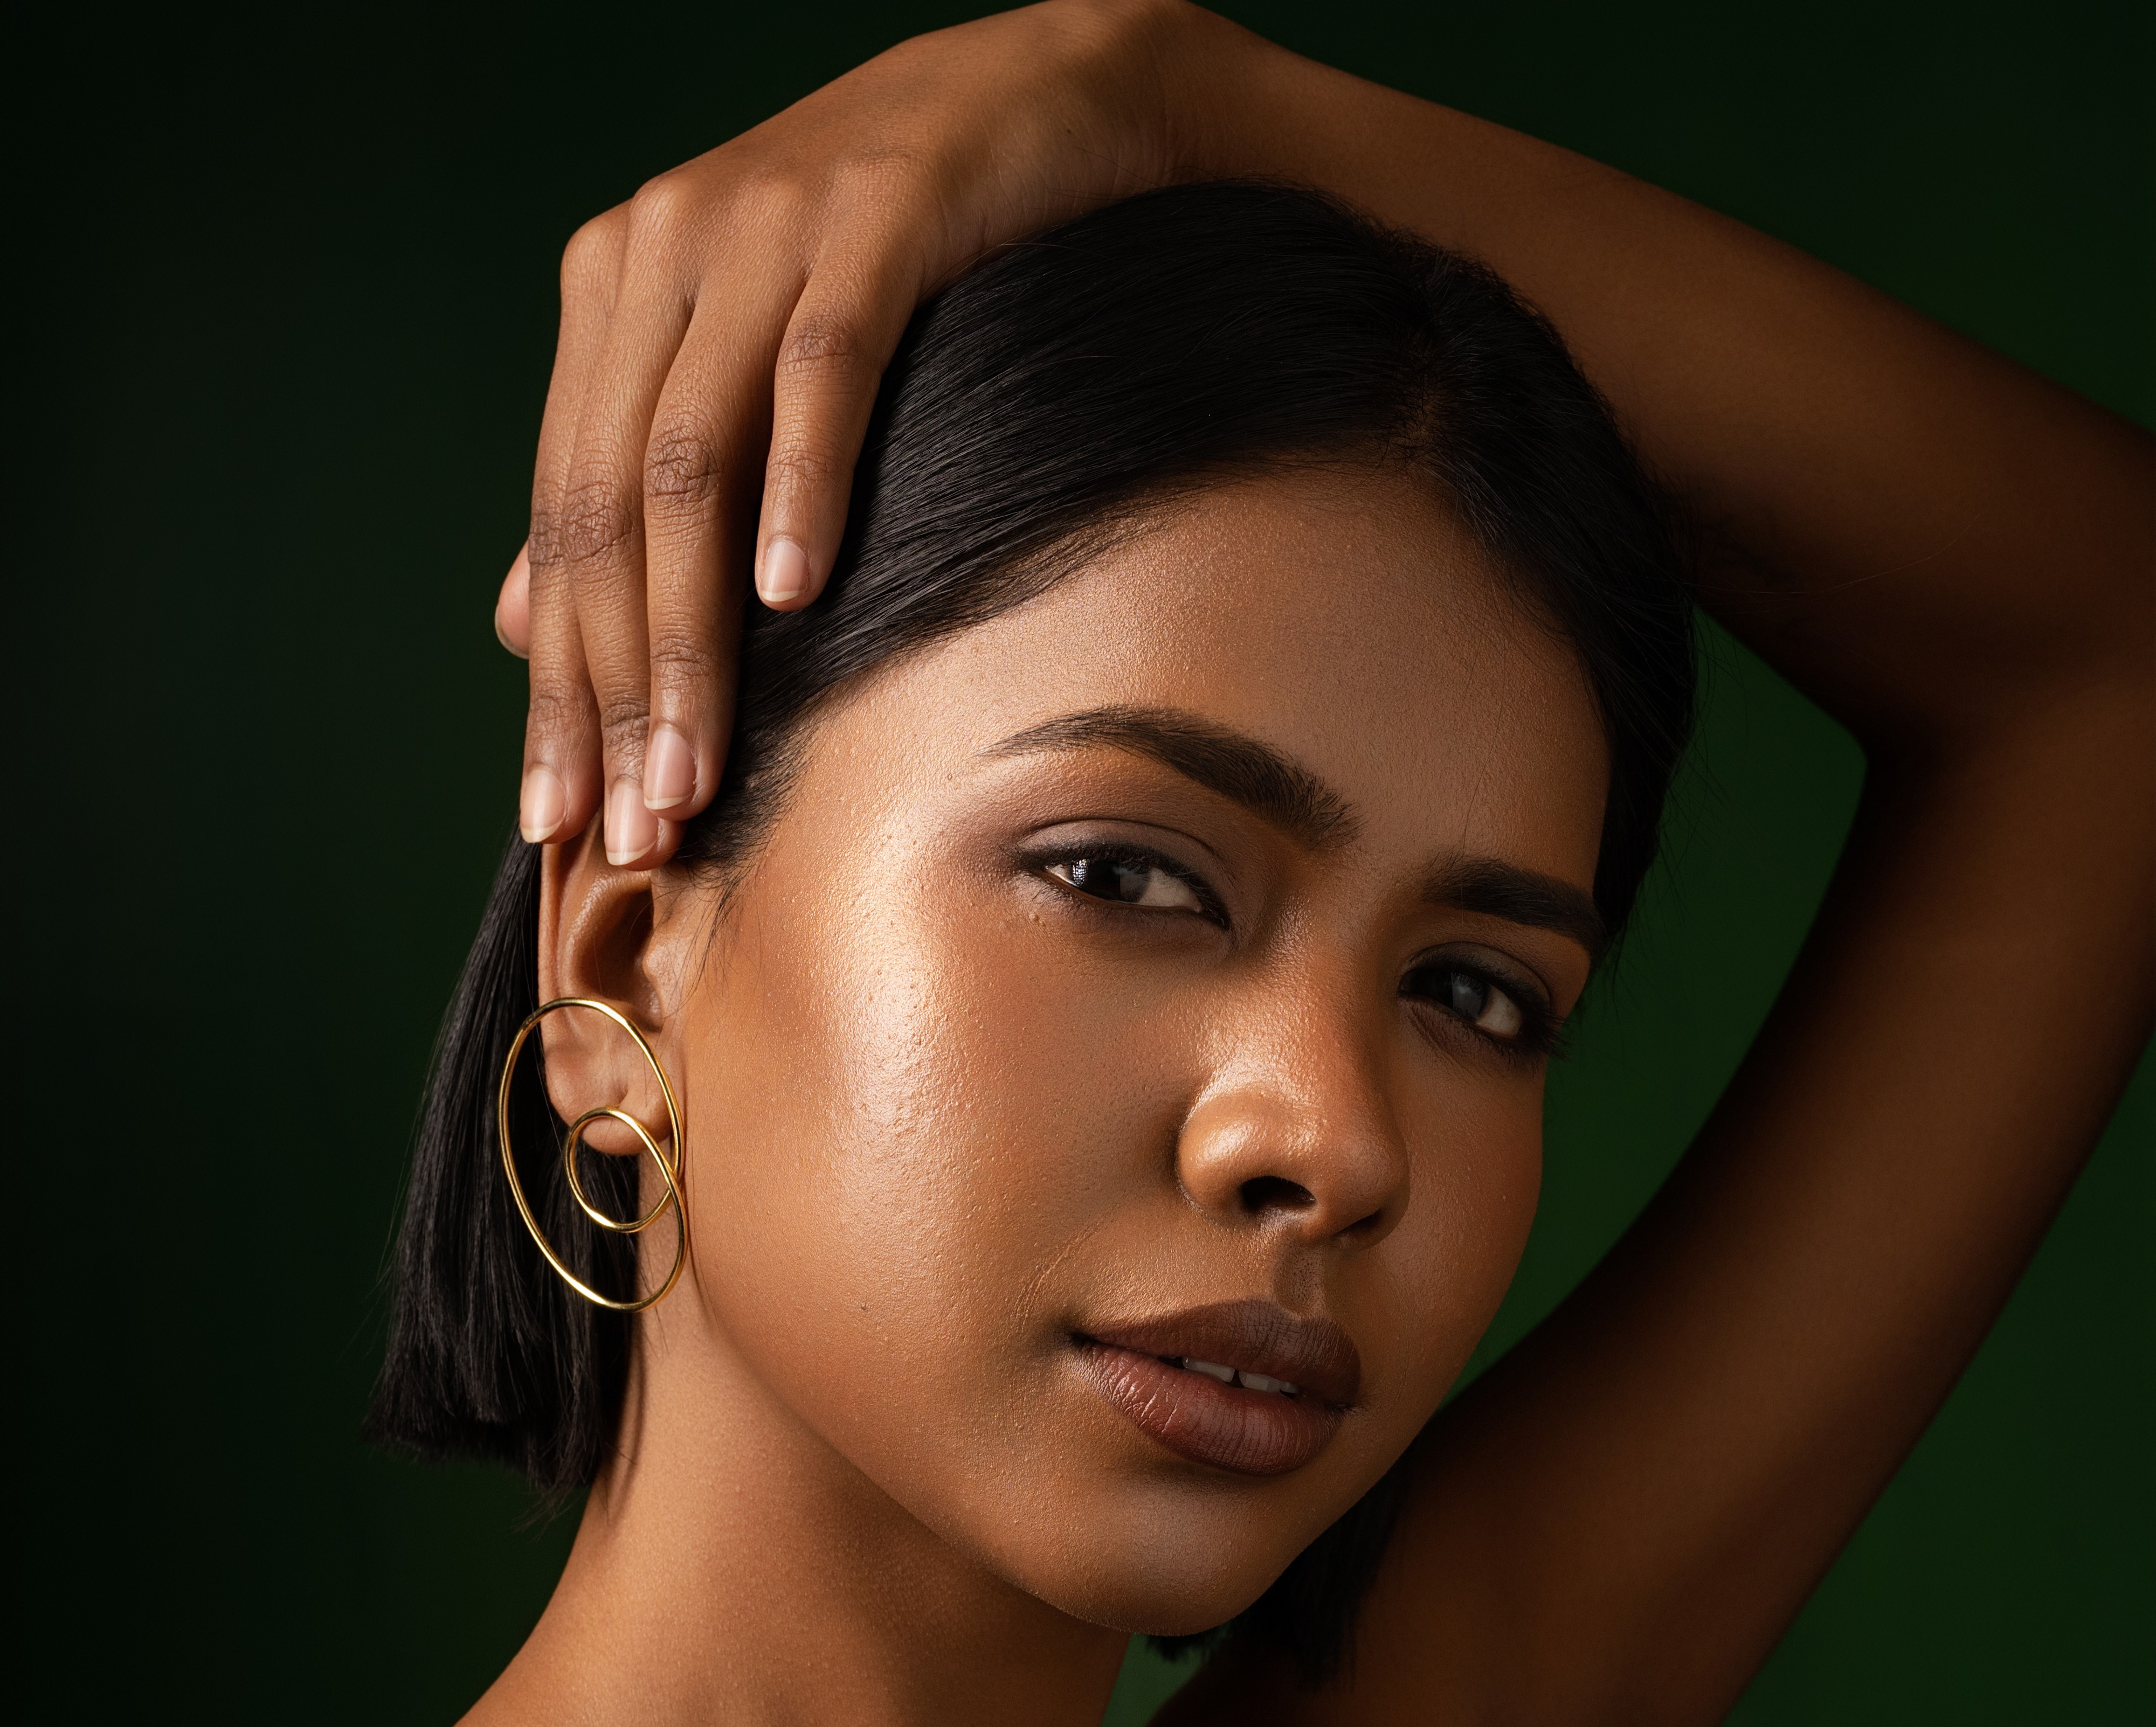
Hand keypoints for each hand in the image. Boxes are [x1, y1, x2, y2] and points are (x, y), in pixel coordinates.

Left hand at [497, 0, 1209, 864]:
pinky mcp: (873, 215)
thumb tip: (520, 622)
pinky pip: (822, 365)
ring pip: (694, 458)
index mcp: (613, 291)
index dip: (559, 678)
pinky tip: (792, 593)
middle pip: (610, 504)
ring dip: (690, 632)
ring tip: (696, 765)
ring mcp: (761, 226)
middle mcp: (661, 251)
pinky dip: (803, 483)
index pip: (565, 517)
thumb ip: (636, 478)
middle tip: (633, 825)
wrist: (1049, 90)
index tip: (557, 815)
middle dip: (615, 683)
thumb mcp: (743, 355)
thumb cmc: (903, 247)